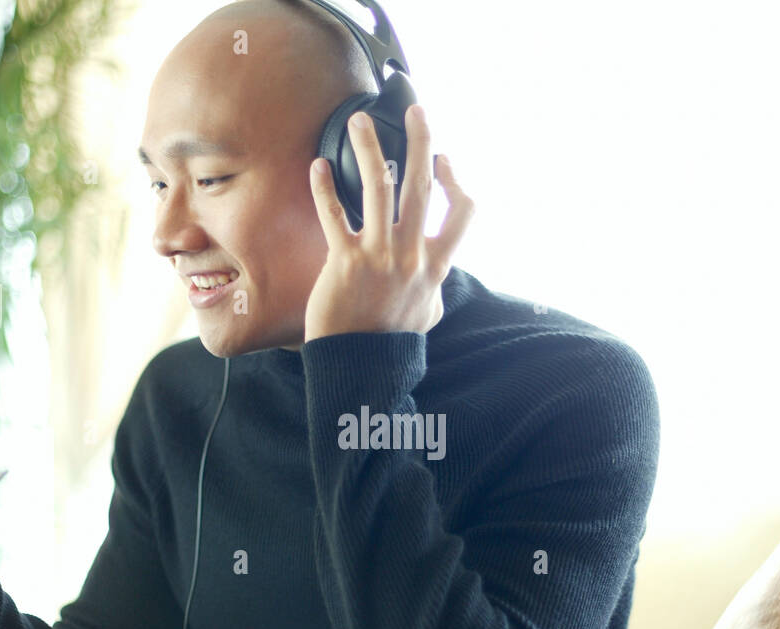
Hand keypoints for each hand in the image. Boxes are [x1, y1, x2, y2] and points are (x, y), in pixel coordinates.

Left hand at [304, 103, 473, 341]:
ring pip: (380, 187)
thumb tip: (437, 274)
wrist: (361, 367)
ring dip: (370, 147)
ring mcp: (380, 256)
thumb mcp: (427, 313)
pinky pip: (334, 215)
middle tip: (415, 110)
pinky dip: (325, 188)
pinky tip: (318, 167)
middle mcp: (412, 255)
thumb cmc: (392, 342)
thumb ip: (434, 284)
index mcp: (436, 265)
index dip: (455, 181)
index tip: (443, 161)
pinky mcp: (346, 262)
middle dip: (421, 141)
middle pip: (423, 185)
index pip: (461, 212)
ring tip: (360, 121)